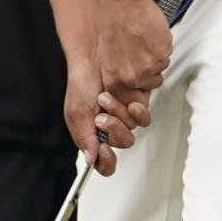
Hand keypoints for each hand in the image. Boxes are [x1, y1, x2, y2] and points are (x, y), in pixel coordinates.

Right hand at [64, 60, 149, 176]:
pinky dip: (136, 110)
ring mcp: (124, 118)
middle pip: (121, 144)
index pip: (103, 163)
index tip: (105, 150)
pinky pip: (143, 117)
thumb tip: (90, 161)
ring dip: (119, 113)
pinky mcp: (137, 105)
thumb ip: (85, 137)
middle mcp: (110, 129)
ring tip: (106, 97)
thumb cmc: (82, 82)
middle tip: (101, 116)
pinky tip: (127, 100)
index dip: (106, 162)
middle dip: (112, 129)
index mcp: (92, 136)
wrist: (95, 57)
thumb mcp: (77, 111)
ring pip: (132, 130)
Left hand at [98, 0, 172, 110]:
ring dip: (156, 57)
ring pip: (161, 69)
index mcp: (114, 82)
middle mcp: (130, 79)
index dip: (140, 87)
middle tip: (140, 52)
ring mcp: (147, 69)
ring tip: (143, 41)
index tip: (140, 79)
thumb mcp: (108, 58)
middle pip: (152, 84)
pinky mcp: (161, 56)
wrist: (123, 4)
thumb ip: (120, 77)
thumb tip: (133, 88)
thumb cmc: (114, 25)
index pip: (133, 100)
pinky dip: (162, 46)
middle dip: (150, 70)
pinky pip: (167, 56)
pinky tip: (150, 35)